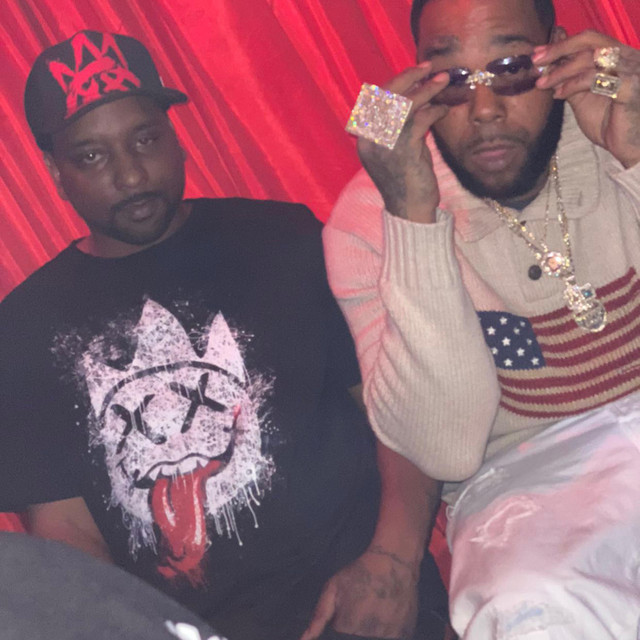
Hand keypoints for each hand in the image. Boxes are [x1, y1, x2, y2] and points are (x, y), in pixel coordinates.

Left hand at [300, 546, 418, 639]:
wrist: (394, 562)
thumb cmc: (360, 573)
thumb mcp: (333, 588)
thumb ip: (319, 616)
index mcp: (347, 626)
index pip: (340, 631)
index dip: (344, 617)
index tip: (351, 602)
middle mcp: (369, 635)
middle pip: (357, 635)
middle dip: (357, 623)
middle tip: (365, 601)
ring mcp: (389, 635)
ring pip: (374, 635)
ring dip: (374, 624)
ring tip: (377, 604)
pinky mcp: (404, 633)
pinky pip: (391, 635)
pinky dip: (389, 626)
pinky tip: (388, 609)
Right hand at [357, 64, 450, 223]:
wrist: (410, 210)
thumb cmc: (406, 180)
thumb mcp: (397, 148)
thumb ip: (400, 125)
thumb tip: (417, 96)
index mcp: (364, 139)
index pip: (374, 99)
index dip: (394, 82)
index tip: (414, 72)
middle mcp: (370, 140)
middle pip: (386, 96)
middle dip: (408, 77)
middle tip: (428, 68)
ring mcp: (385, 145)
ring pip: (405, 104)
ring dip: (426, 89)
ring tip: (443, 81)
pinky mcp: (404, 150)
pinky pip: (420, 120)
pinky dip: (434, 111)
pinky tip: (444, 109)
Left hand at [534, 30, 639, 167]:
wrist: (632, 147)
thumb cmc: (612, 124)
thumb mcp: (584, 99)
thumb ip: (571, 82)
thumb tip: (549, 68)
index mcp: (619, 57)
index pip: (589, 40)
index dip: (562, 43)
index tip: (538, 52)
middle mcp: (629, 57)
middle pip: (590, 40)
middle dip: (559, 48)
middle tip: (536, 60)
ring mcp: (632, 69)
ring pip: (590, 58)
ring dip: (561, 70)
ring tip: (542, 83)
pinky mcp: (630, 85)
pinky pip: (595, 78)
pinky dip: (572, 85)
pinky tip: (559, 95)